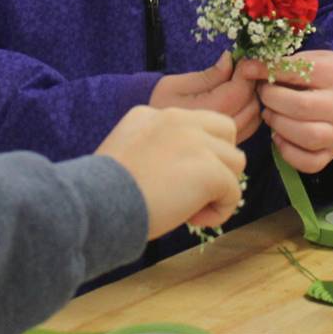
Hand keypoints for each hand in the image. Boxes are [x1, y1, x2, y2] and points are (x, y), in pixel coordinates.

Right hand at [96, 106, 246, 237]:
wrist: (96, 204)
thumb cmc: (103, 192)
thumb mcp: (127, 152)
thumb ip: (157, 148)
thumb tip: (182, 173)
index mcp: (155, 114)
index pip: (196, 124)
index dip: (195, 153)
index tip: (173, 179)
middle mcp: (178, 119)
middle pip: (226, 131)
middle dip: (219, 160)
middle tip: (194, 190)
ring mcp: (197, 142)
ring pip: (236, 161)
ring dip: (220, 188)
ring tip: (191, 208)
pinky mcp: (210, 170)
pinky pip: (233, 192)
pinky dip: (219, 211)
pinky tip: (193, 219)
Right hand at [148, 51, 260, 142]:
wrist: (149, 136)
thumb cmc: (159, 106)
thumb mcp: (176, 85)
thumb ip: (208, 75)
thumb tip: (230, 59)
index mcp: (209, 112)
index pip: (241, 89)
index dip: (248, 70)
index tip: (242, 59)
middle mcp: (222, 130)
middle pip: (253, 102)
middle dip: (251, 82)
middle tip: (238, 69)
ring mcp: (228, 141)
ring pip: (255, 114)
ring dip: (251, 96)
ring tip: (235, 83)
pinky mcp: (229, 144)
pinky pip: (252, 125)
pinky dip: (249, 109)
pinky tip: (235, 99)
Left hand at [238, 50, 332, 173]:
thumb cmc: (329, 75)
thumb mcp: (314, 60)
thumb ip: (285, 63)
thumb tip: (248, 68)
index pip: (299, 73)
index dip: (269, 72)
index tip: (250, 69)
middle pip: (300, 107)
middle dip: (272, 100)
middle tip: (263, 94)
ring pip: (306, 136)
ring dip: (278, 125)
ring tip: (270, 114)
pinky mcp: (332, 153)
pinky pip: (309, 163)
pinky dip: (288, 153)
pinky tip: (280, 136)